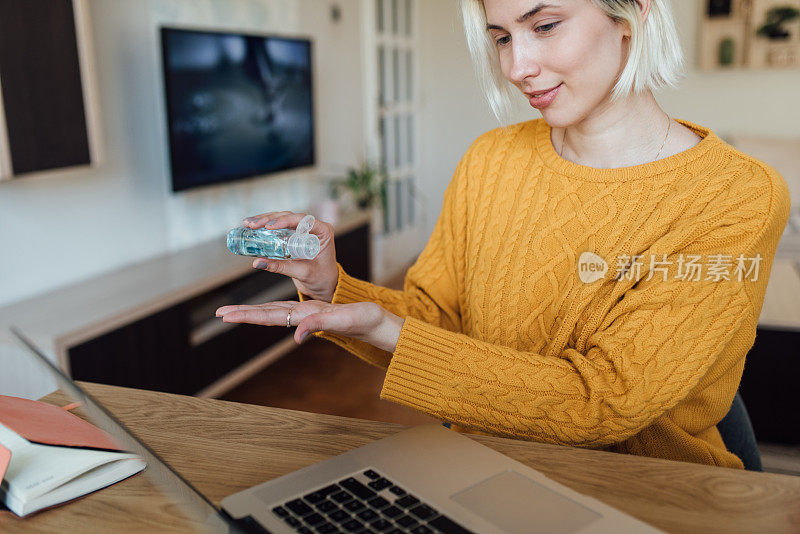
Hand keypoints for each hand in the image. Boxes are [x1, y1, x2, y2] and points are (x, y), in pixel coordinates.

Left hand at [215, 300, 404, 352]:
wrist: (380, 326)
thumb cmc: (365, 322)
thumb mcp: (343, 319)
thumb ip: (319, 325)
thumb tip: (296, 336)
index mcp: (306, 317)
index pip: (271, 316)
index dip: (248, 315)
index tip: (226, 315)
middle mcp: (303, 317)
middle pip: (267, 315)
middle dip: (243, 314)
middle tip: (219, 313)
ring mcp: (309, 315)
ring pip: (275, 311)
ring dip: (253, 312)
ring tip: (234, 312)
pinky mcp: (316, 311)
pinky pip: (289, 306)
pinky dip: (273, 306)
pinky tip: (266, 308)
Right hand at [242, 211, 338, 301]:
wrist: (325, 285)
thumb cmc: (321, 278)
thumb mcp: (302, 272)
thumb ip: (280, 267)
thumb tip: (258, 263)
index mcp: (323, 232)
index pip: (303, 220)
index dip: (285, 220)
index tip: (269, 226)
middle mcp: (314, 227)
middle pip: (289, 216)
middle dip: (269, 219)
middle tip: (252, 225)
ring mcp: (304, 230)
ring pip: (282, 219)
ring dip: (264, 220)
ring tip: (248, 224)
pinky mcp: (295, 235)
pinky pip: (280, 228)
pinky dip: (266, 228)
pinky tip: (252, 227)